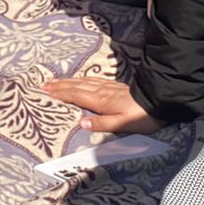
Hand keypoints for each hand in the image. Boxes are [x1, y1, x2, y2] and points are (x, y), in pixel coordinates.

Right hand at [41, 77, 163, 133]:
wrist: (159, 102)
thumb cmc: (142, 117)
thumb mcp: (122, 125)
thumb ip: (101, 124)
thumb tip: (81, 123)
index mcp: (101, 102)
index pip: (76, 96)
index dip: (60, 93)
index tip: (45, 90)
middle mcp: (102, 92)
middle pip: (77, 86)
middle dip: (60, 85)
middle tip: (44, 83)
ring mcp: (109, 88)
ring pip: (84, 82)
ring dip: (69, 81)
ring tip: (57, 80)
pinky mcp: (115, 87)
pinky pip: (93, 81)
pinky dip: (82, 79)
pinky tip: (81, 79)